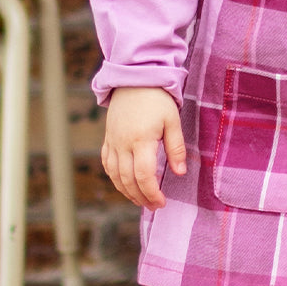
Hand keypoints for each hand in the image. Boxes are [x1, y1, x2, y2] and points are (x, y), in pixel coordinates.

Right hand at [100, 87, 186, 209]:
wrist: (134, 78)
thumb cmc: (157, 98)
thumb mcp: (172, 120)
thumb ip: (176, 147)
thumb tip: (180, 172)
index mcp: (140, 140)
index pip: (143, 176)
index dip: (152, 193)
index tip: (161, 202)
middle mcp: (122, 144)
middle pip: (127, 180)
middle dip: (140, 197)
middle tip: (153, 206)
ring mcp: (112, 142)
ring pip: (114, 175)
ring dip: (127, 191)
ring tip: (141, 200)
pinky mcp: (108, 138)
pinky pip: (107, 164)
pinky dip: (114, 178)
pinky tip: (124, 184)